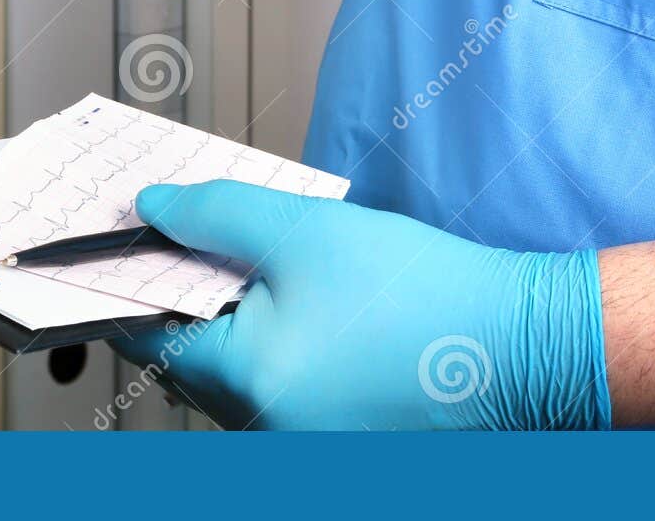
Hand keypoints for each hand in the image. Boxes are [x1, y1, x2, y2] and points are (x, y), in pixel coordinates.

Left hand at [109, 181, 608, 430]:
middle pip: (189, 355)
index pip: (147, 330)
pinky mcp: (334, 441)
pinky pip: (279, 388)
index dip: (135, 273)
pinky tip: (306, 300)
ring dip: (233, 316)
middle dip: (187, 289)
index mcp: (246, 385)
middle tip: (198, 230)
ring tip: (261, 257)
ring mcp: (299, 444)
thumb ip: (217, 214)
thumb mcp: (307, 230)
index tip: (130, 234)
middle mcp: (263, 432)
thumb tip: (154, 210)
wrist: (524, 348)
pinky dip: (274, 343)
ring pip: (235, 373)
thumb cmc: (426, 295)